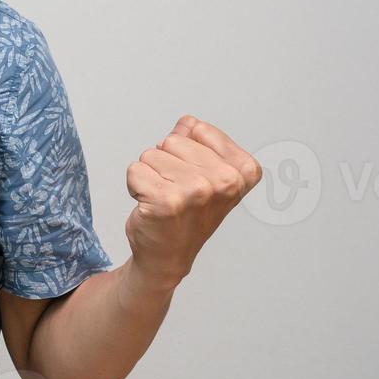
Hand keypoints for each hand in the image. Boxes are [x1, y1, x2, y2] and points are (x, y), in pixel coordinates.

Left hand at [124, 115, 262, 291]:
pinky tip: (150, 206)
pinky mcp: (168, 201)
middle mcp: (226, 181)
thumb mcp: (204, 172)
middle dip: (165, 162)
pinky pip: (135, 170)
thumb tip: (188, 122)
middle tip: (176, 191)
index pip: (196, 128)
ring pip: (151, 154)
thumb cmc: (186, 213)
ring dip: (150, 175)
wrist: (168, 255)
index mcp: (243, 170)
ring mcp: (198, 191)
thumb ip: (196, 141)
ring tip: (164, 198)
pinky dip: (135, 185)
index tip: (194, 177)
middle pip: (171, 140)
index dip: (186, 150)